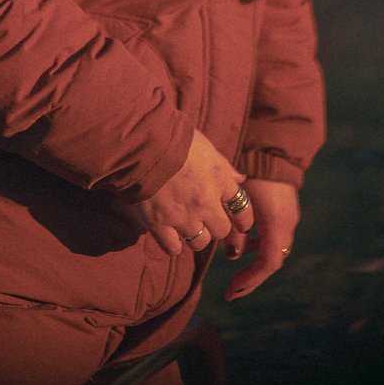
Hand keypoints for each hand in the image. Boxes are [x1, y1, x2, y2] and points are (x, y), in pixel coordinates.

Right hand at [129, 130, 255, 257]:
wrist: (140, 141)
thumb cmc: (172, 136)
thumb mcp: (204, 145)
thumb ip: (222, 165)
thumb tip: (239, 179)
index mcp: (218, 178)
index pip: (242, 208)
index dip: (243, 220)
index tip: (240, 224)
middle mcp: (205, 201)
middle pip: (221, 230)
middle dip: (215, 225)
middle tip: (204, 218)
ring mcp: (182, 215)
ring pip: (200, 242)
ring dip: (195, 236)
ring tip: (185, 225)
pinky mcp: (158, 224)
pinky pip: (173, 248)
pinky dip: (173, 244)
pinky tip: (169, 234)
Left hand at [223, 178, 299, 299]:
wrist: (273, 148)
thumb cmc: (255, 172)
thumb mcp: (241, 200)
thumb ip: (236, 228)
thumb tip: (232, 255)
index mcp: (277, 224)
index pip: (268, 264)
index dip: (250, 280)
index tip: (231, 289)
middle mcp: (287, 224)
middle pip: (271, 261)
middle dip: (251, 277)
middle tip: (232, 289)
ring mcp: (289, 217)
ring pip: (273, 249)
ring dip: (255, 261)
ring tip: (235, 269)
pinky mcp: (285, 210)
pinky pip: (274, 235)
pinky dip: (259, 245)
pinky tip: (245, 242)